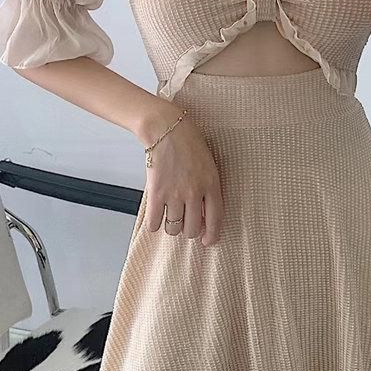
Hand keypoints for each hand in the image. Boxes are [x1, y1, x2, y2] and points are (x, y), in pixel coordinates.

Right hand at [142, 113, 223, 246]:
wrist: (167, 129)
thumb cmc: (189, 143)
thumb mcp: (209, 165)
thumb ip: (208, 188)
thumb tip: (202, 213)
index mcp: (212, 185)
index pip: (215, 219)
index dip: (211, 235)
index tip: (207, 241)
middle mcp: (195, 193)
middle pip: (192, 228)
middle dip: (188, 231)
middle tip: (184, 224)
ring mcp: (175, 194)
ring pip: (174, 228)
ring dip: (171, 228)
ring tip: (170, 218)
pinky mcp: (156, 193)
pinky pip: (154, 223)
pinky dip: (154, 224)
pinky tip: (155, 217)